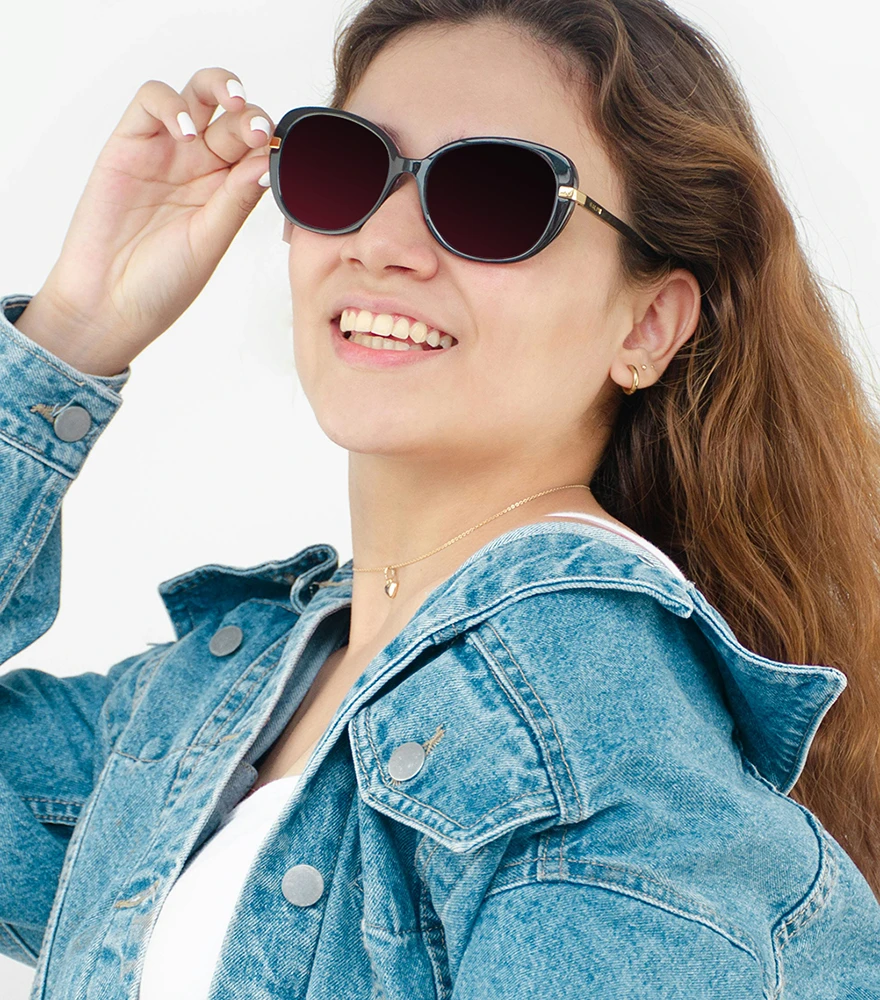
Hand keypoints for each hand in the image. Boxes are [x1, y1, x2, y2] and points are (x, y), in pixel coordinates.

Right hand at [16, 67, 274, 374]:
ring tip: (235, 107)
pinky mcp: (128, 143)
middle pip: (234, 118)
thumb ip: (236, 199)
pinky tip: (185, 131)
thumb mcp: (210, 241)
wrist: (109, 304)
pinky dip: (171, 104)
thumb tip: (270, 160)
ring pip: (196, 95)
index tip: (282, 153)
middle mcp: (200, 167)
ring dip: (220, 87)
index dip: (273, 144)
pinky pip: (151, 101)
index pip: (258, 151)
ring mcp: (166, 152)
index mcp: (228, 191)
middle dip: (252, 117)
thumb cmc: (162, 283)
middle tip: (260, 130)